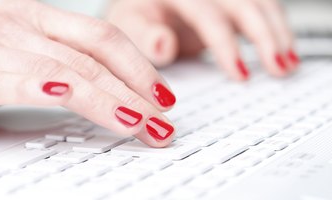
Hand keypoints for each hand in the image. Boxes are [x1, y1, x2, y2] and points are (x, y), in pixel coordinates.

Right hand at [0, 0, 175, 146]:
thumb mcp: (30, 57)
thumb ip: (67, 68)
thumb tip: (115, 94)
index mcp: (40, 18)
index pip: (104, 39)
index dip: (139, 68)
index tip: (163, 96)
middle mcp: (21, 23)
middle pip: (95, 57)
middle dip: (136, 90)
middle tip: (162, 120)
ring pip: (69, 70)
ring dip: (109, 100)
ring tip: (140, 124)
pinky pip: (17, 79)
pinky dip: (45, 87)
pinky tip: (68, 96)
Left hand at [107, 0, 299, 79]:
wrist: (142, 4)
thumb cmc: (135, 18)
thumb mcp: (129, 27)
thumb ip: (145, 37)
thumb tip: (164, 45)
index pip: (208, 15)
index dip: (226, 45)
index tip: (240, 74)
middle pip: (242, 3)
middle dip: (265, 36)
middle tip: (278, 68)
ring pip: (258, 3)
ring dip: (277, 31)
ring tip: (287, 63)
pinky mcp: (228, 2)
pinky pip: (259, 7)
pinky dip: (275, 27)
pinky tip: (284, 48)